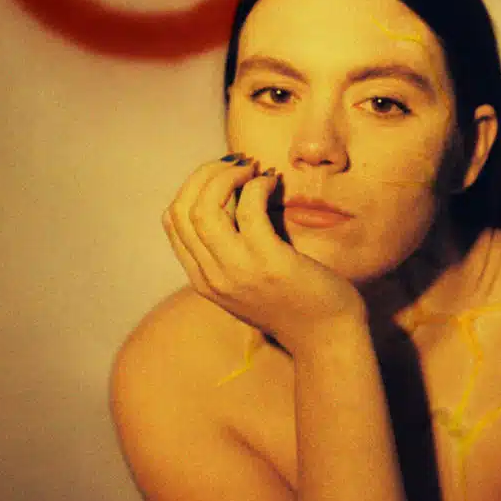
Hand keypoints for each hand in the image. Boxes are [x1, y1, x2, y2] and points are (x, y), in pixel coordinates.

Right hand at [162, 155, 366, 354]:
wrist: (327, 337)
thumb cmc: (296, 302)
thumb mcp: (248, 280)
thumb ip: (231, 250)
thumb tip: (231, 195)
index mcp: (203, 279)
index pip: (173, 220)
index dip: (193, 185)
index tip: (221, 173)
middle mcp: (212, 276)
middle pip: (183, 208)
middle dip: (206, 174)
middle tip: (236, 163)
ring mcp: (238, 271)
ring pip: (205, 207)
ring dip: (227, 176)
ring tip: (253, 169)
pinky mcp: (268, 262)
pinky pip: (248, 209)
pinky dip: (257, 186)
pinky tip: (272, 183)